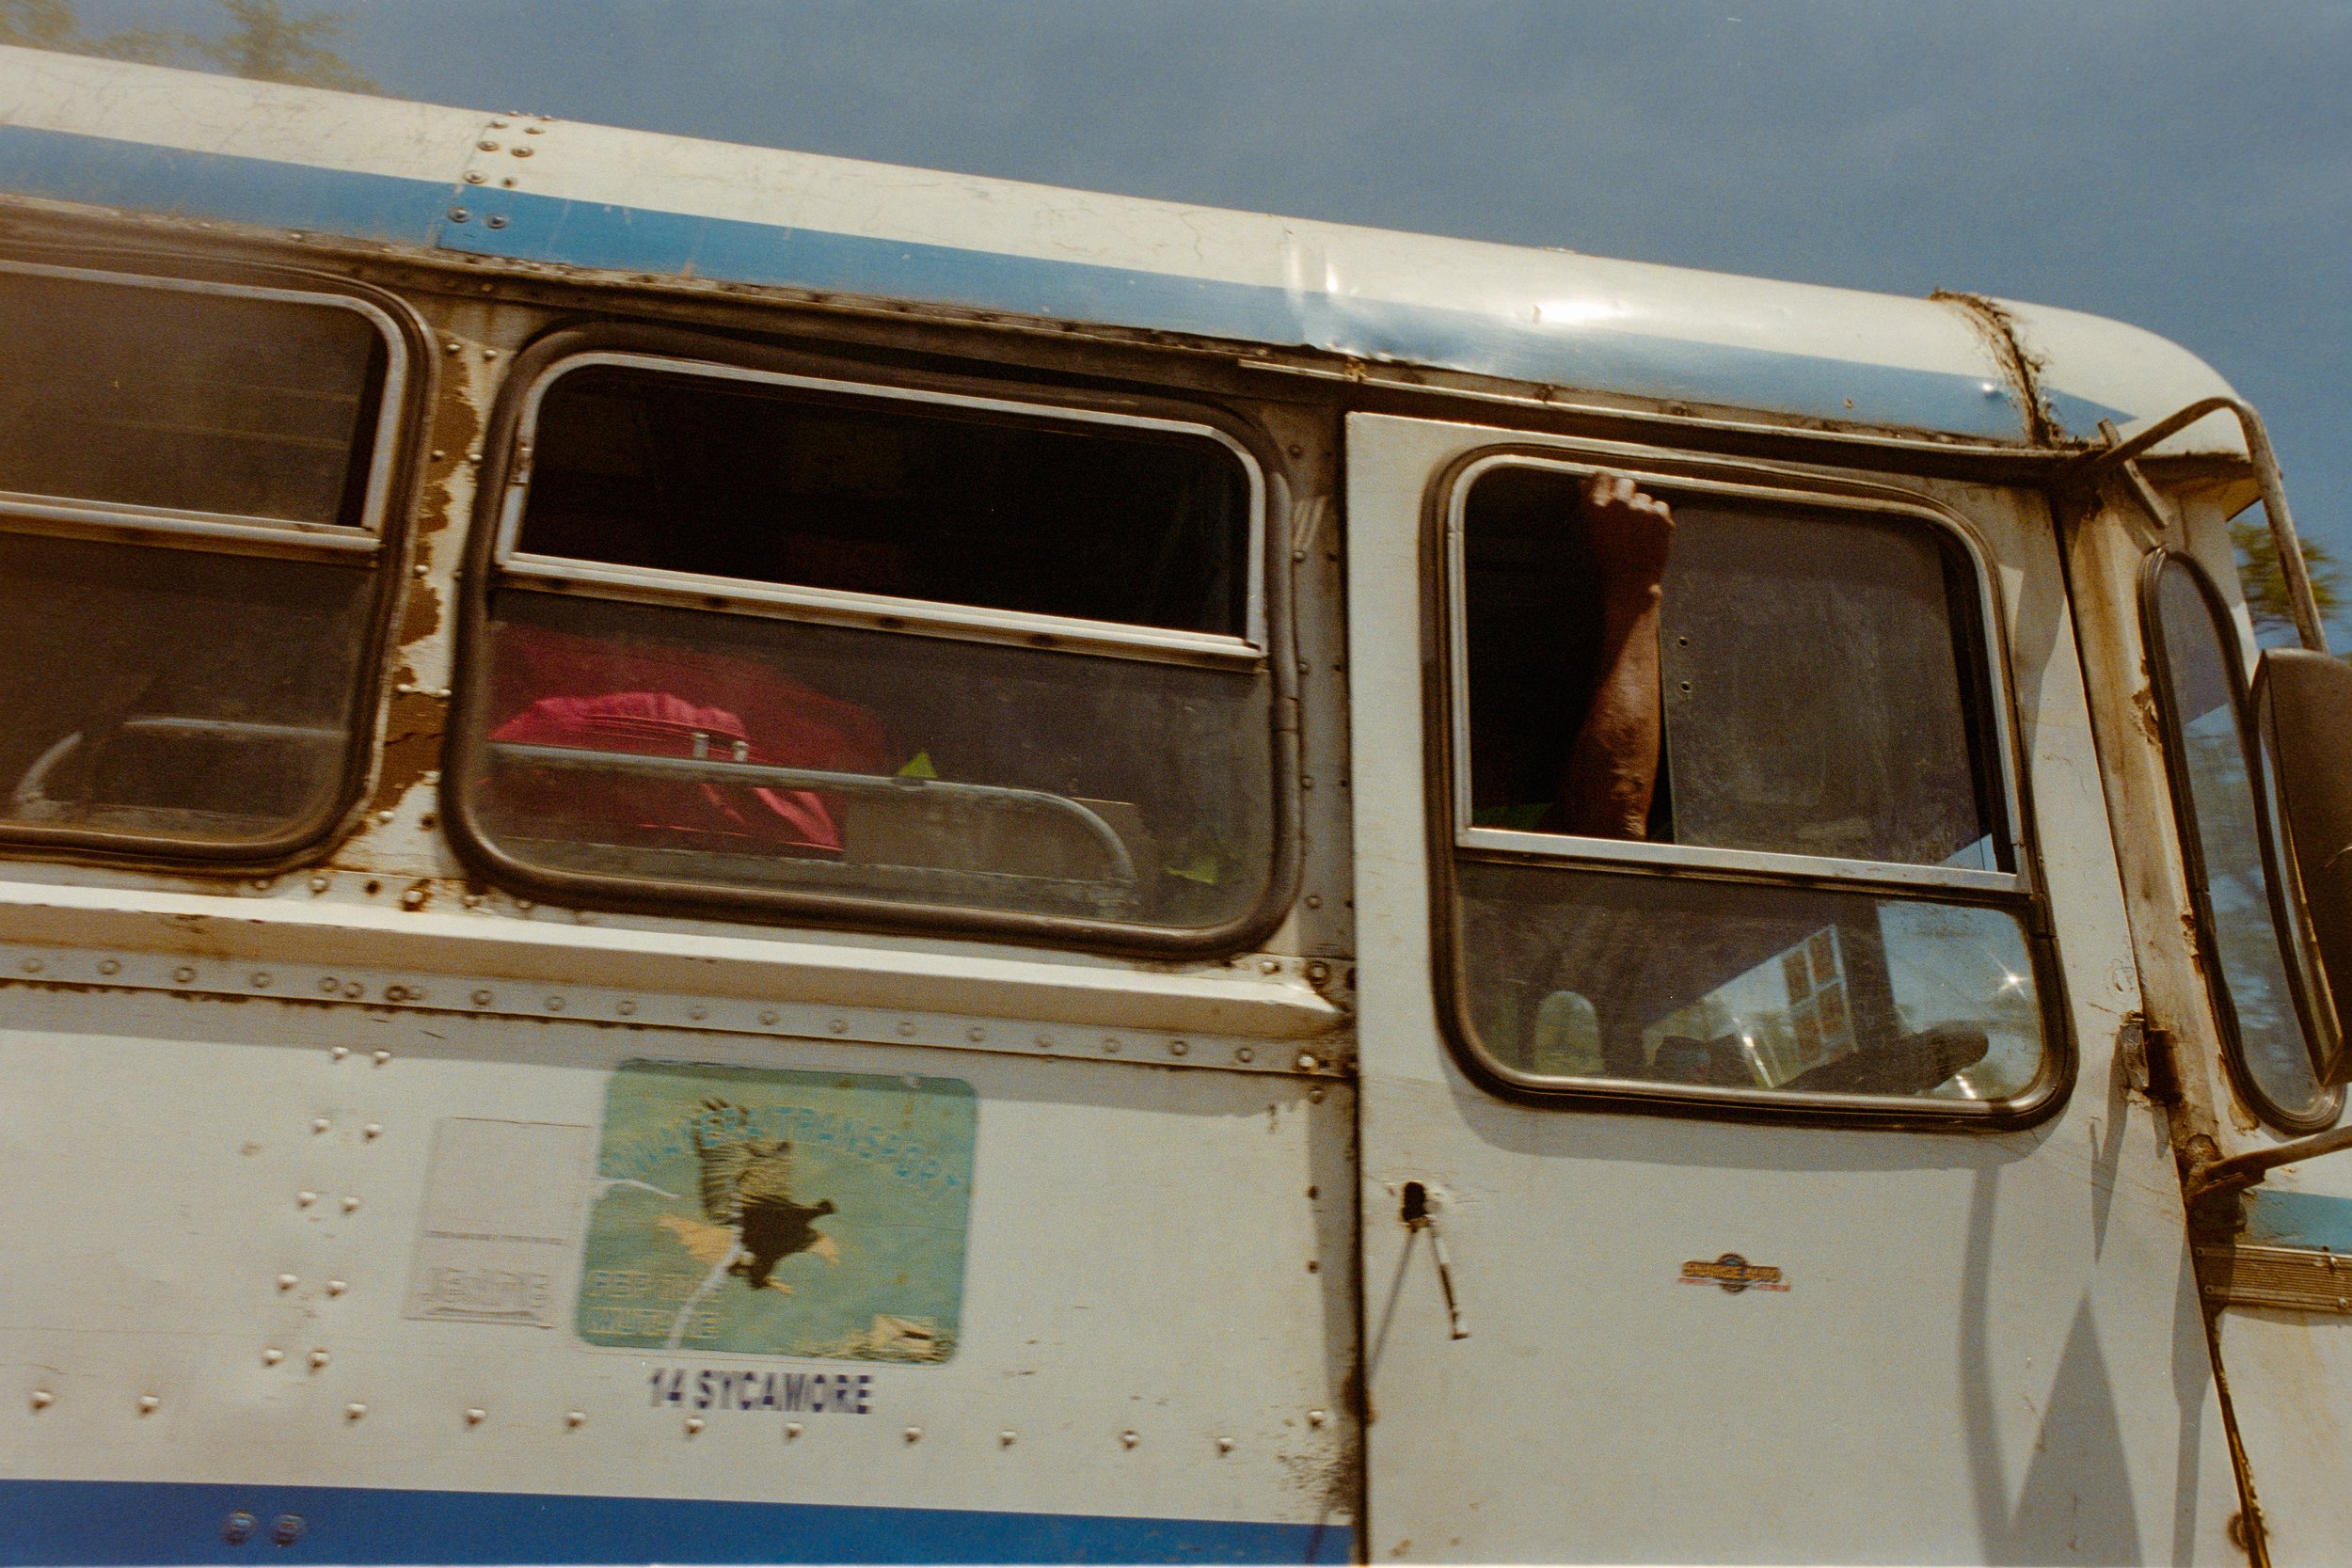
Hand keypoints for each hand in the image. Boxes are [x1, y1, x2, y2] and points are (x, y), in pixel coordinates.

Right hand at [1583, 470, 1672, 589]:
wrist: (1632, 579)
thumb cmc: (1608, 556)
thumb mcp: (1592, 530)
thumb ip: (1589, 502)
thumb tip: (1583, 482)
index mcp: (1597, 506)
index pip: (1602, 475)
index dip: (1607, 483)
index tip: (1610, 493)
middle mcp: (1618, 503)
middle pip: (1625, 482)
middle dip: (1627, 495)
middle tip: (1627, 518)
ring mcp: (1641, 508)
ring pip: (1644, 497)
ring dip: (1643, 509)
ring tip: (1638, 531)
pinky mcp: (1660, 515)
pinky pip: (1660, 505)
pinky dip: (1657, 517)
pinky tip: (1650, 533)